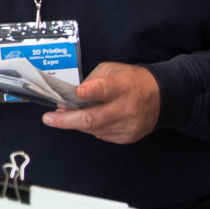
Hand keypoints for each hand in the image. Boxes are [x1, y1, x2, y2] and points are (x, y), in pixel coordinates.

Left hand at [42, 62, 159, 143]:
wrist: (161, 98)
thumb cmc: (130, 80)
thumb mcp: (111, 70)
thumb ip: (91, 82)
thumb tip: (70, 98)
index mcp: (121, 87)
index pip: (106, 89)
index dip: (91, 92)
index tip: (77, 93)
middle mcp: (125, 109)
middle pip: (93, 118)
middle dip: (67, 120)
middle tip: (48, 119)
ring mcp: (127, 126)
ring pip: (93, 129)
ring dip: (76, 123)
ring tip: (65, 114)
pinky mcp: (127, 137)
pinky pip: (101, 134)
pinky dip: (91, 127)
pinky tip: (88, 120)